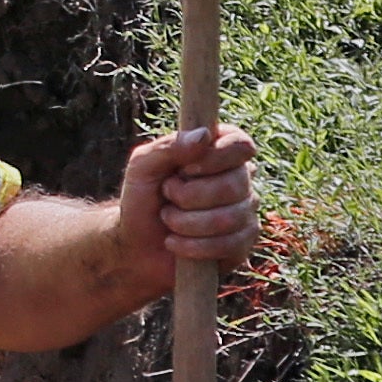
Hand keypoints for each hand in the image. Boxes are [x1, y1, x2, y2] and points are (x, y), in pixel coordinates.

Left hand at [118, 121, 260, 285]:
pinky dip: (193, 246)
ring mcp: (245, 213)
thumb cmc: (141, 197)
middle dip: (189, 195)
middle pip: (235, 184)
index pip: (240, 144)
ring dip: (186, 222)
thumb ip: (169, 146)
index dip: (217, 157)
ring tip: (168, 220)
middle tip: (167, 197)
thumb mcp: (143, 165)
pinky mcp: (242, 245)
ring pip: (230, 218)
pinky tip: (176, 243)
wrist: (136, 244)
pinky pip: (230, 245)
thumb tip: (204, 135)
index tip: (186, 168)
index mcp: (217, 153)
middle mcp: (239, 180)